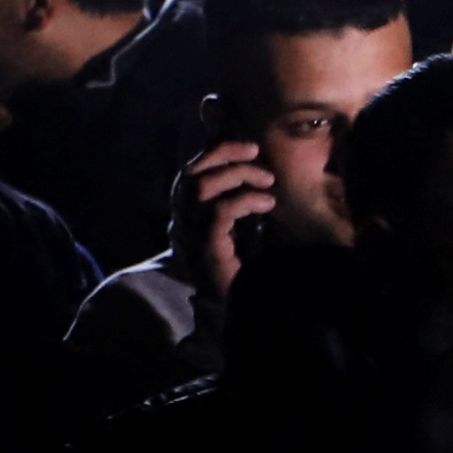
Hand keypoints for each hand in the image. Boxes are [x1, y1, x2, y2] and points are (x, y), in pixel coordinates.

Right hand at [165, 137, 279, 298]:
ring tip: (267, 182)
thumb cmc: (250, 264)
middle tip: (258, 157)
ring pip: (202, 188)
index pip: (194, 168)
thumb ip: (246, 193)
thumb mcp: (250, 221)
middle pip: (193, 172)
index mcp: (192, 210)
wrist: (249, 305)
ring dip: (237, 176)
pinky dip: (244, 201)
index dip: (217, 150)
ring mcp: (192, 234)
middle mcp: (185, 219)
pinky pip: (220, 212)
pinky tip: (267, 205)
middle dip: (226, 156)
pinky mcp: (207, 249)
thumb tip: (259, 164)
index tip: (250, 146)